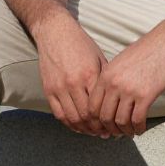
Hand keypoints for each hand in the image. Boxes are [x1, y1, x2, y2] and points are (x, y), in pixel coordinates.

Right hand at [35, 17, 114, 137]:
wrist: (55, 32)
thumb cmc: (81, 44)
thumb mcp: (99, 58)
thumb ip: (105, 80)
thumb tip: (116, 101)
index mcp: (89, 75)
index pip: (99, 107)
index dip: (107, 121)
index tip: (114, 126)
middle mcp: (73, 83)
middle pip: (86, 117)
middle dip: (97, 129)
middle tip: (106, 133)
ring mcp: (58, 87)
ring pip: (72, 119)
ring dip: (84, 129)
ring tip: (93, 132)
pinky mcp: (48, 89)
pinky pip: (58, 114)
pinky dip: (69, 124)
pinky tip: (78, 126)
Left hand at [86, 32, 164, 137]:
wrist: (164, 45)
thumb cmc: (144, 53)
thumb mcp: (118, 63)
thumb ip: (109, 80)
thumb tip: (106, 101)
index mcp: (105, 76)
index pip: (92, 106)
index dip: (96, 121)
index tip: (102, 126)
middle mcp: (114, 84)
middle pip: (104, 117)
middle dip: (109, 129)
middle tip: (115, 133)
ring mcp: (129, 90)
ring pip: (121, 121)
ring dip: (125, 131)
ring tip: (129, 132)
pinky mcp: (145, 96)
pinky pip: (137, 120)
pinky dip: (138, 128)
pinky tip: (140, 129)